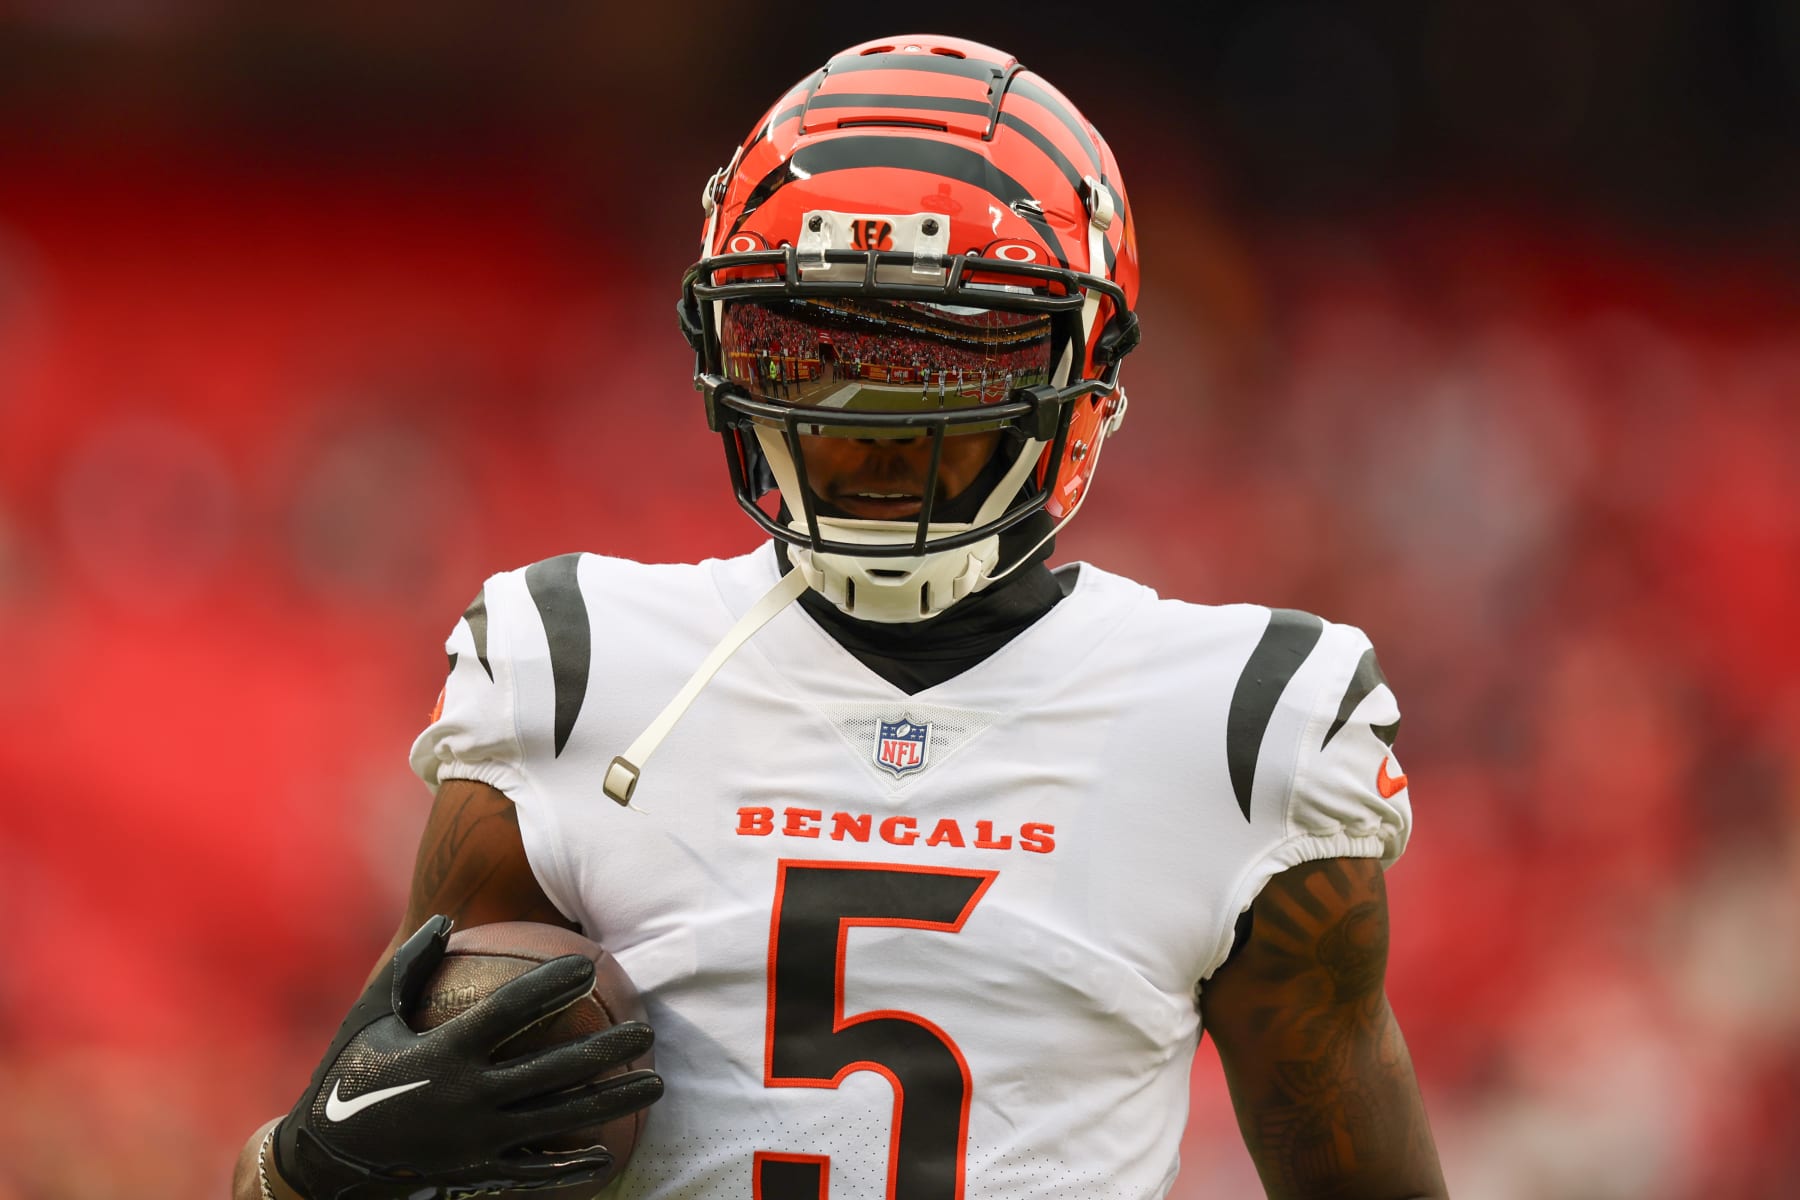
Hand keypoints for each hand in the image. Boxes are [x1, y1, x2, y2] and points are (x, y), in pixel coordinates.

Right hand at [274, 916, 663, 1199]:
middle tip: (647, 1031)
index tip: (587, 967)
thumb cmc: (350, 1072)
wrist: (324, 1159)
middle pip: (553, 1070)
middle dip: (606, 1050)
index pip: (509, 1012)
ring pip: (561, 1121)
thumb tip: (447, 917)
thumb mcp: (371, 1014)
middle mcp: (467, 1098)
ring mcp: (477, 1140)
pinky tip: (609, 1153)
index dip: (550, 987)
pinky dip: (574, 1164)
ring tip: (656, 1084)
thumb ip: (410, 965)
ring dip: (612, 1102)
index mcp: (443, 1053)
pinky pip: (536, 1170)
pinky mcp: (477, 1172)